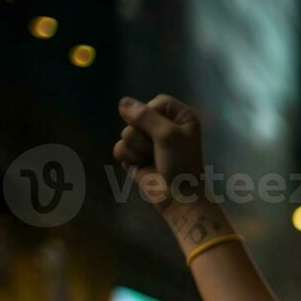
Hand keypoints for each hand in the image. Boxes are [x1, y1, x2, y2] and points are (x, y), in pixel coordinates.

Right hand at [113, 95, 206, 213]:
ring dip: (138, 149)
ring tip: (154, 160)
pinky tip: (142, 167)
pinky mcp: (134, 155)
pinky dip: (129, 159)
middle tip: (160, 152)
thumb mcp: (168, 135)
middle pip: (137, 117)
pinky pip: (120, 148)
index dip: (156, 119)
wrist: (178, 198)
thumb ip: (144, 116)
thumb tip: (122, 102)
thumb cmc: (181, 165)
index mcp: (179, 116)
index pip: (156, 102)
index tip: (166, 134)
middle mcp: (163, 125)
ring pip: (126, 133)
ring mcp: (147, 140)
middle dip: (145, 136)